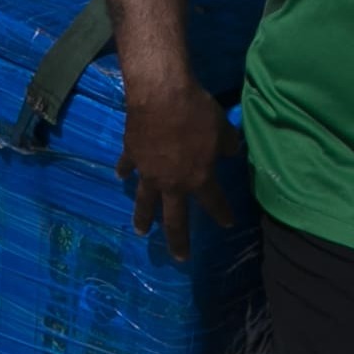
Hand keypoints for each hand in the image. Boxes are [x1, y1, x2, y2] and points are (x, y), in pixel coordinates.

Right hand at [119, 72, 236, 260]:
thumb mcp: (222, 128)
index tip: (227, 224)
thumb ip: (228, 145)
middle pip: (174, 219)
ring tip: (141, 231)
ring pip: (145, 201)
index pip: (213, 203)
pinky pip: (128, 167)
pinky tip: (121, 176)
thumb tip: (232, 151)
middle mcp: (172, 183)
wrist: (160, 95)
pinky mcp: (132, 155)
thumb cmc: (196, 113)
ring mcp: (149, 172)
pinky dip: (125, 172)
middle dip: (178, 240)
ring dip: (143, 217)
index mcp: (198, 178)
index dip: (222, 214)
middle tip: (179, 258)